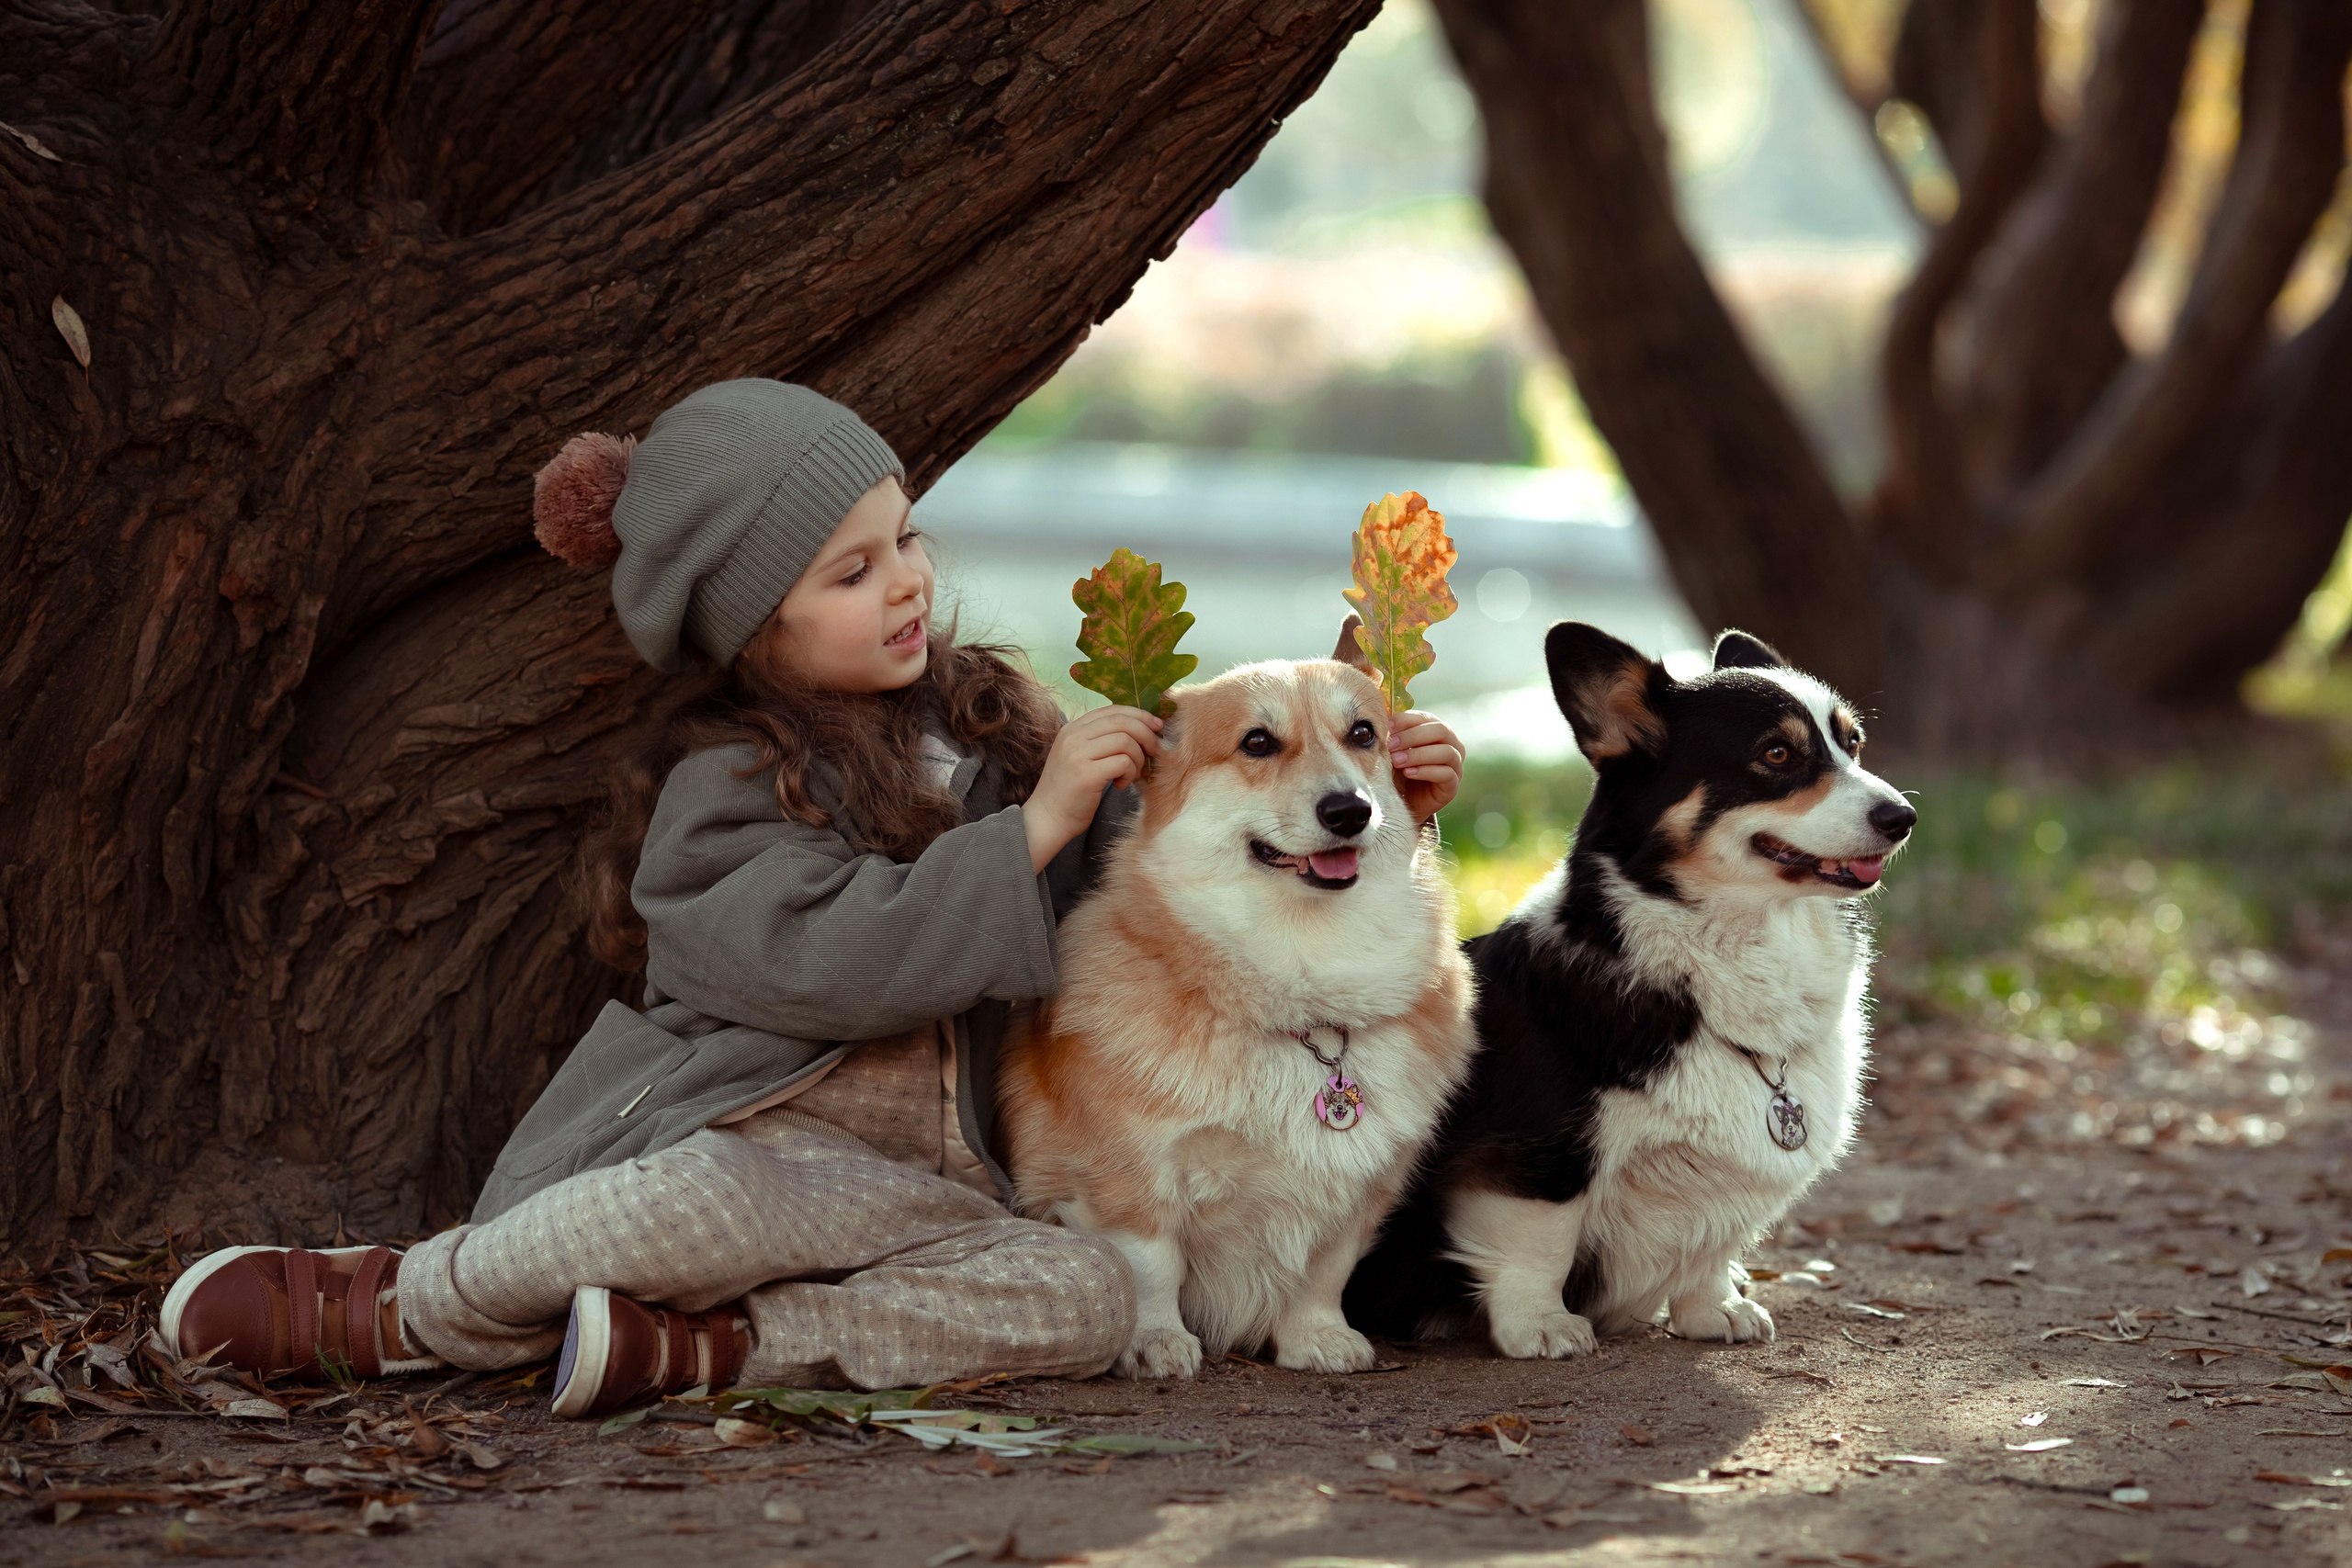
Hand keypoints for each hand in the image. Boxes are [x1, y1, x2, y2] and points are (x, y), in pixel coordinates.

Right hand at [1025, 705, 1162, 871]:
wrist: (1048, 818)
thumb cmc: (1069, 790)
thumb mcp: (1079, 756)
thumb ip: (1100, 740)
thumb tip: (1141, 729)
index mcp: (1072, 728)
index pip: (1112, 710)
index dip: (1139, 715)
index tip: (1156, 726)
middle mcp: (1073, 736)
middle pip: (1122, 721)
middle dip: (1146, 734)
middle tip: (1155, 750)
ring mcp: (1078, 754)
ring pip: (1125, 741)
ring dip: (1138, 759)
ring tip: (1131, 774)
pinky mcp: (1086, 774)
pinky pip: (1123, 762)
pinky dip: (1130, 773)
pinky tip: (1121, 785)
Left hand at [1388, 710, 1463, 824]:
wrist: (1405, 800)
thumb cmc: (1400, 769)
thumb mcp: (1394, 750)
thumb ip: (1392, 735)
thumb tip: (1379, 718)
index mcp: (1437, 729)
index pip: (1426, 717)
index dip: (1407, 719)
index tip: (1388, 726)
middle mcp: (1452, 744)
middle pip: (1440, 730)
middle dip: (1413, 736)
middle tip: (1391, 745)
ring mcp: (1456, 764)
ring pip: (1446, 752)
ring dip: (1418, 754)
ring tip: (1397, 761)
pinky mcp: (1453, 785)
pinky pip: (1446, 774)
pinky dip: (1425, 771)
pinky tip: (1408, 773)